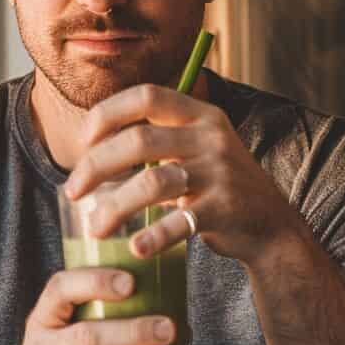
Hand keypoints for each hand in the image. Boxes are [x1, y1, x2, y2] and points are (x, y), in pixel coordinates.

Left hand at [62, 83, 301, 266]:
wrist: (271, 225)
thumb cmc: (218, 186)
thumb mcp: (198, 148)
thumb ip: (159, 139)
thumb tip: (93, 145)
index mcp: (199, 115)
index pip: (146, 95)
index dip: (107, 113)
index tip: (83, 141)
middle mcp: (210, 137)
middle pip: (138, 140)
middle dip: (95, 166)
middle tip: (73, 192)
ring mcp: (220, 172)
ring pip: (152, 182)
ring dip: (114, 207)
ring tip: (95, 229)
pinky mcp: (225, 209)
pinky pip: (179, 222)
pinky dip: (153, 237)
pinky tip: (135, 248)